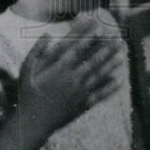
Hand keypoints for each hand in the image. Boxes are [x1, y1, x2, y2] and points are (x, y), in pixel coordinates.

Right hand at [18, 14, 123, 135]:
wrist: (32, 123)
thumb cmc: (27, 93)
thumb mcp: (26, 69)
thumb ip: (37, 50)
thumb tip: (47, 33)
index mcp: (58, 69)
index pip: (77, 48)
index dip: (89, 37)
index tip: (99, 26)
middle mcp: (71, 79)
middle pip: (93, 60)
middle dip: (107, 48)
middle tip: (119, 38)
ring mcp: (79, 93)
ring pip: (99, 76)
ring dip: (112, 64)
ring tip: (123, 54)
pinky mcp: (82, 105)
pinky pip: (100, 95)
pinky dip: (110, 88)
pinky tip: (120, 80)